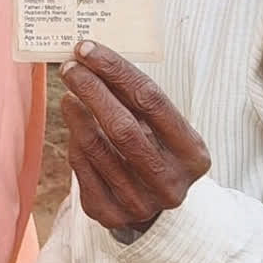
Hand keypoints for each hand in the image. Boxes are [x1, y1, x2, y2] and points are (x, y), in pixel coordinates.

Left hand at [60, 41, 210, 235]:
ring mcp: (140, 203)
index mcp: (193, 155)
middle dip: (92, 90)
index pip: (151, 100)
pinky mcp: (110, 214)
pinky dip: (74, 140)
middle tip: (70, 67)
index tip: (88, 49)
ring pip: (97, 147)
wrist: (153, 203)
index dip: (116, 71)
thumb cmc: (156, 149)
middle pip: (123, 126)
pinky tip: (74, 121)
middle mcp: (170, 183)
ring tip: (70, 92)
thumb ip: (136, 98)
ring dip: (77, 114)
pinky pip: (82, 168)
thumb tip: (93, 56)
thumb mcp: (161, 127)